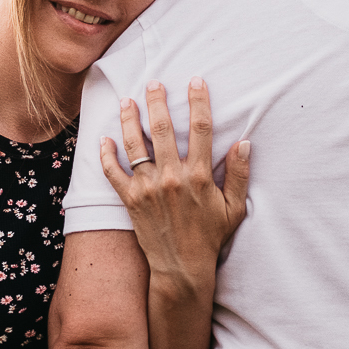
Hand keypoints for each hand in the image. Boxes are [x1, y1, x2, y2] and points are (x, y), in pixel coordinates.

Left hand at [100, 78, 248, 285]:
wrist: (182, 268)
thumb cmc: (210, 237)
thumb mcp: (234, 208)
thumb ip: (239, 175)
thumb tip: (245, 143)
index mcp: (199, 176)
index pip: (201, 129)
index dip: (199, 102)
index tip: (196, 81)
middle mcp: (172, 177)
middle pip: (164, 129)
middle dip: (158, 101)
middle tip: (154, 82)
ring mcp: (148, 188)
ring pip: (135, 145)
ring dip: (130, 120)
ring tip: (127, 101)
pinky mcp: (130, 200)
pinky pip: (113, 173)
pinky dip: (106, 156)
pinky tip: (104, 139)